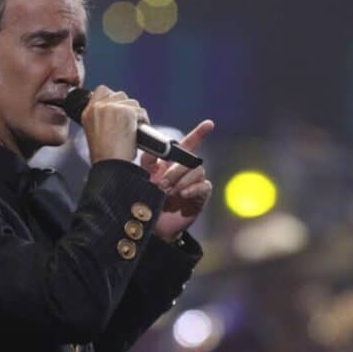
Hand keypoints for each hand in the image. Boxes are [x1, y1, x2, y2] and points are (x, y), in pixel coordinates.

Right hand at [80, 85, 149, 163]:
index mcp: (88, 112)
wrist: (110, 165)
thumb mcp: (96, 132)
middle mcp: (99, 107)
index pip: (102, 91)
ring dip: (136, 115)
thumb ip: (102, 118)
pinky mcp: (126, 112)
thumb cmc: (105, 157)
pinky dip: (144, 121)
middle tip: (128, 123)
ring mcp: (112, 108)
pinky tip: (138, 133)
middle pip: (120, 95)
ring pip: (132, 102)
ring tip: (133, 130)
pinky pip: (141, 112)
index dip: (114, 99)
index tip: (119, 110)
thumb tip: (118, 111)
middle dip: (127, 107)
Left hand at [141, 120, 214, 242]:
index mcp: (171, 164)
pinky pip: (204, 185)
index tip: (209, 124)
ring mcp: (194, 183)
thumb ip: (148, 162)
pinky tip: (183, 194)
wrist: (153, 227)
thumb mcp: (143, 179)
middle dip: (175, 170)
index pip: (187, 146)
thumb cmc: (147, 201)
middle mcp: (185, 172)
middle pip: (190, 159)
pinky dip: (193, 188)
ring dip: (182, 180)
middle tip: (161, 184)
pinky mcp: (200, 197)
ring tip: (169, 192)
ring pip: (197, 171)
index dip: (198, 134)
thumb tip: (151, 148)